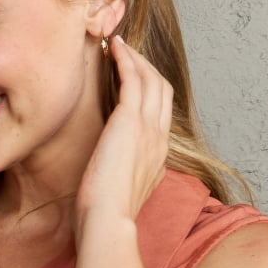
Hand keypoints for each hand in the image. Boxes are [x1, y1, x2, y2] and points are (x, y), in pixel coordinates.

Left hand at [74, 35, 172, 235]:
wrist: (107, 221)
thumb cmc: (104, 215)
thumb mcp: (122, 193)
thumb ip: (125, 176)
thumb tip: (115, 170)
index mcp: (158, 157)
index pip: (161, 115)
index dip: (149, 94)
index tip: (132, 82)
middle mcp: (159, 139)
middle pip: (163, 91)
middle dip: (147, 69)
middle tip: (128, 56)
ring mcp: (148, 128)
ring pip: (152, 80)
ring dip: (137, 59)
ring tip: (120, 46)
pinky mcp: (130, 120)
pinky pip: (133, 78)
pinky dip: (126, 59)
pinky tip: (115, 48)